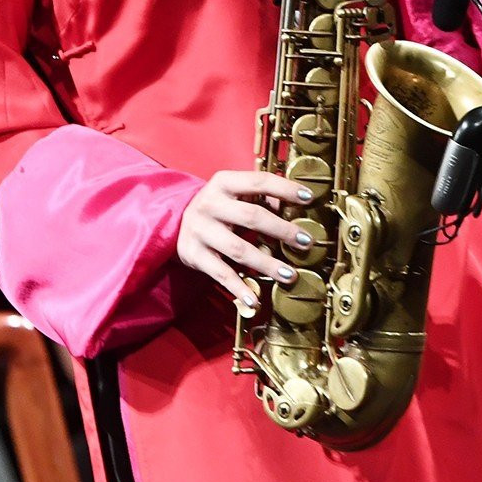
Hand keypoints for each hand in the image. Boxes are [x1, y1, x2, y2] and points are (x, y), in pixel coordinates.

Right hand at [176, 170, 317, 312]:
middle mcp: (208, 204)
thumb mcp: (233, 195)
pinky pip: (220, 274)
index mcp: (222, 183)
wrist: (173, 224)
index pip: (258, 181)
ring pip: (238, 249)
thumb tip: (294, 208)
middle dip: (282, 230)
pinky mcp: (193, 255)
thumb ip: (261, 198)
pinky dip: (239, 288)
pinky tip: (256, 300)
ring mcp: (199, 230)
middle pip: (251, 216)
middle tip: (306, 242)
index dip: (284, 188)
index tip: (309, 196)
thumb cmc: (217, 209)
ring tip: (290, 275)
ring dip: (267, 263)